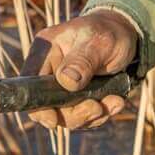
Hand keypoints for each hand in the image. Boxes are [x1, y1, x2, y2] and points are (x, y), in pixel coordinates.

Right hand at [22, 10, 139, 128]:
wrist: (125, 35)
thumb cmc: (108, 33)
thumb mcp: (99, 43)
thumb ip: (82, 61)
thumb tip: (66, 81)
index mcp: (45, 52)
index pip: (29, 85)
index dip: (38, 107)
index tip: (54, 120)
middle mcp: (49, 71)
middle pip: (48, 107)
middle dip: (74, 114)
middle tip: (98, 108)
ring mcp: (62, 87)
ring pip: (67, 116)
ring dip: (91, 115)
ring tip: (115, 101)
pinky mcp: (77, 98)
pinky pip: (83, 117)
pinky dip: (100, 114)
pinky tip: (116, 101)